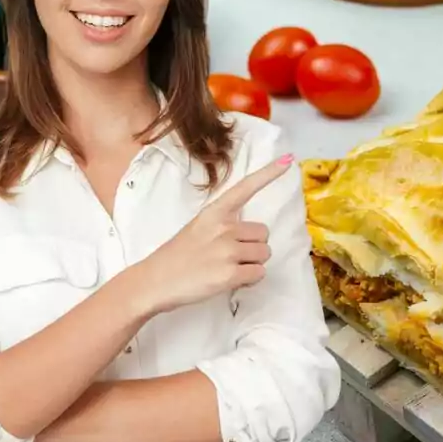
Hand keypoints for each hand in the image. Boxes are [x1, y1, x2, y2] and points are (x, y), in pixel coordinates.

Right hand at [133, 154, 293, 316]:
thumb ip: (224, 224)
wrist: (154, 281)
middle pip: (264, 233)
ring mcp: (228, 251)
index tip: (288, 160)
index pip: (245, 188)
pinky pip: (259, 273)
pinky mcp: (230, 275)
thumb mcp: (199, 227)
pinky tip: (231, 280)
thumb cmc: (177, 255)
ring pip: (265, 254)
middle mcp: (224, 228)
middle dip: (254, 246)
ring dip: (253, 263)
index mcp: (214, 212)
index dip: (268, 174)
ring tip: (229, 268)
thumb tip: (250, 234)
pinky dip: (250, 279)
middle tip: (231, 256)